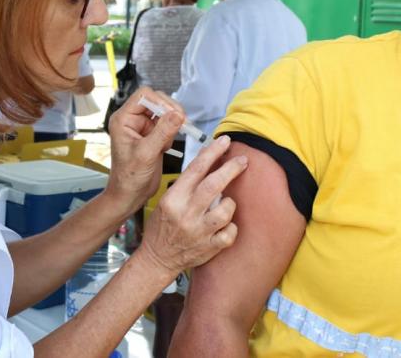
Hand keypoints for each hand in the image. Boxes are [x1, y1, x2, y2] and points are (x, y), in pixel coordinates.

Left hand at [104, 87, 185, 213]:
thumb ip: (163, 132)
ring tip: (169, 140)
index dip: (161, 101)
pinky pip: (168, 124)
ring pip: (165, 112)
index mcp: (123, 119)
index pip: (144, 95)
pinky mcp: (153, 135)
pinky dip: (173, 132)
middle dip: (170, 111)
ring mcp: (144, 127)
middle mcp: (133, 120)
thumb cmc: (129, 178)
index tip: (174, 114)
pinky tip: (166, 147)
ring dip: (173, 123)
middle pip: (157, 100)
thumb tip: (178, 114)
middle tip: (181, 123)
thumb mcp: (146, 153)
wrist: (130, 195)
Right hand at [134, 135, 246, 279]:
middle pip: (213, 185)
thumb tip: (208, 156)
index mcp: (173, 198)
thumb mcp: (167, 199)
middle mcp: (185, 214)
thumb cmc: (163, 226)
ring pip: (226, 210)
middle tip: (243, 160)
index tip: (225, 141)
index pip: (196, 169)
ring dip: (230, 203)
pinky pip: (230, 233)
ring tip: (226, 203)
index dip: (213, 152)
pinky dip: (232, 228)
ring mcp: (198, 232)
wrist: (157, 259)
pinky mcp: (208, 248)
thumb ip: (187, 182)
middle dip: (231, 169)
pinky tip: (226, 226)